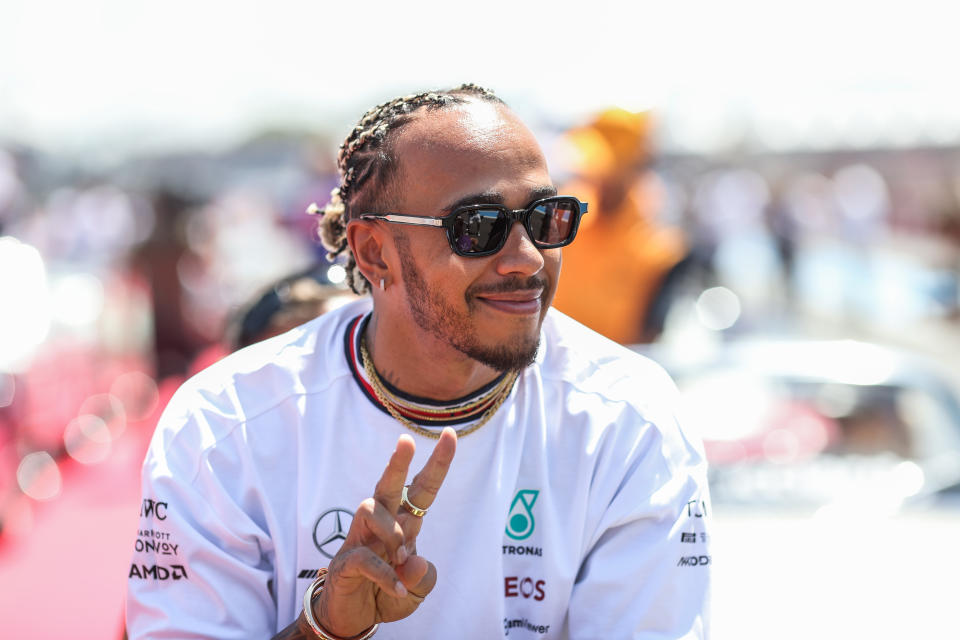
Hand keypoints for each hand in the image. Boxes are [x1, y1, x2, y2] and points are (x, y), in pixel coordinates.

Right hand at [313, 428, 456, 635]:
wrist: (354, 619)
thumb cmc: (388, 594)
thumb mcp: (418, 590)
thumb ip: (425, 577)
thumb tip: (417, 561)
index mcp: (404, 524)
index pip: (422, 488)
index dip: (437, 464)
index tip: (450, 435)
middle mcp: (382, 524)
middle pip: (388, 485)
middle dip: (398, 461)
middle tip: (406, 440)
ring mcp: (360, 539)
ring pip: (372, 510)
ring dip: (392, 533)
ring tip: (402, 557)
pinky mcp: (346, 561)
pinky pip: (365, 557)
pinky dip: (386, 575)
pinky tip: (398, 588)